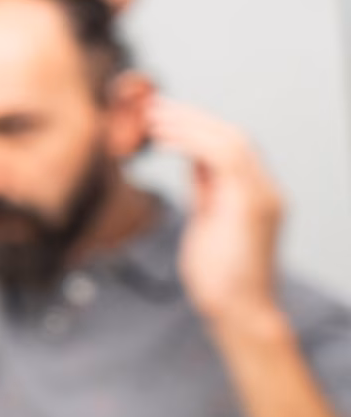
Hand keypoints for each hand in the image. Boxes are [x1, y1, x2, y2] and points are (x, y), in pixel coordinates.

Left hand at [150, 98, 284, 327]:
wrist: (238, 311)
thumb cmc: (219, 275)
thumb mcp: (207, 220)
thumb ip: (206, 190)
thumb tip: (192, 161)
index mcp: (254, 193)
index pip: (230, 146)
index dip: (197, 125)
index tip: (162, 114)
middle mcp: (265, 190)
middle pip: (233, 136)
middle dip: (192, 117)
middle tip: (151, 105)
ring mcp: (264, 197)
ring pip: (232, 140)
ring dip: (189, 123)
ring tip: (152, 116)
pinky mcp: (254, 205)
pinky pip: (224, 158)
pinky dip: (192, 141)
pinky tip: (162, 138)